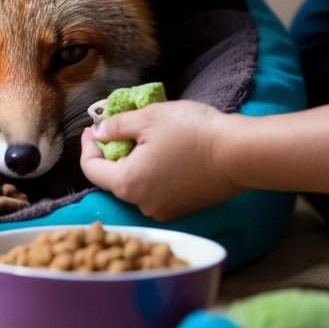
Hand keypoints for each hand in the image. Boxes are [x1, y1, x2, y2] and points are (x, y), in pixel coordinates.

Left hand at [80, 100, 239, 221]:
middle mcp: (142, 204)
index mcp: (127, 184)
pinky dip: (155, 172)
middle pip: (114, 178)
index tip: (94, 127)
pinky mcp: (184, 209)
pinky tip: (167, 153)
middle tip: (121, 128)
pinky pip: (158, 190)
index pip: (91, 169)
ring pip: (138, 184)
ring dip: (136, 162)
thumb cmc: (192, 133)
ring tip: (147, 138)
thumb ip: (117, 126)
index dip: (88, 146)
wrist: (241, 154)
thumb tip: (100, 132)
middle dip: (113, 153)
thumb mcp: (148, 118)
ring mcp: (164, 210)